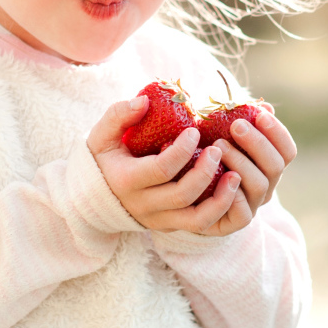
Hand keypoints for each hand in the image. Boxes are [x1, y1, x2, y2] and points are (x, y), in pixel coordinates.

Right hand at [88, 96, 245, 233]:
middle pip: (182, 195)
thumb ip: (118, 115)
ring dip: (220, 199)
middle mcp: (143, 205)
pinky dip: (219, 210)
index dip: (182, 150)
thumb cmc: (102, 160)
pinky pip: (199, 226)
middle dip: (205, 171)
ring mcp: (158, 221)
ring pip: (196, 220)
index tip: (194, 131)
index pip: (161, 169)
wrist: (92, 199)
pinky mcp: (170, 227)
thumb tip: (144, 100)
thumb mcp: (101, 136)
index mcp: (127, 181)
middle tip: (218, 149)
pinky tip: (231, 189)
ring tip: (235, 175)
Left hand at [210, 103, 296, 213]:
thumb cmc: (204, 158)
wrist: (182, 197)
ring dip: (241, 163)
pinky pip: (243, 215)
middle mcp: (265, 186)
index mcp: (268, 165)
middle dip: (257, 143)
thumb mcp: (220, 136)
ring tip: (218, 146)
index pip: (287, 150)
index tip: (260, 114)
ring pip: (259, 186)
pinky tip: (220, 177)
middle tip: (236, 126)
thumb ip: (240, 122)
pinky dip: (233, 196)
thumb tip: (263, 104)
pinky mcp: (233, 223)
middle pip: (275, 166)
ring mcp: (251, 205)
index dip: (278, 132)